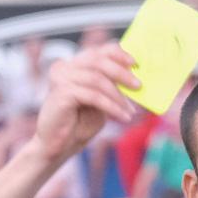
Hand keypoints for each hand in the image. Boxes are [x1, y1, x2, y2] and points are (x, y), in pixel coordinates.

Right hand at [36, 45, 140, 160]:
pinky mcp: (61, 93)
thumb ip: (110, 87)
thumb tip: (134, 79)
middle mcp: (64, 68)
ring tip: (130, 111)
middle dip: (121, 73)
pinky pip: (93, 96)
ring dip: (118, 96)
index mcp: (73, 66)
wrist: (58, 146)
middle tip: (138, 86)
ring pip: (97, 79)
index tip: (135, 64)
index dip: (118, 54)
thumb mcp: (100, 101)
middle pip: (97, 60)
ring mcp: (60, 78)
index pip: (97, 51)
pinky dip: (112, 107)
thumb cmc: (79, 125)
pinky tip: (123, 117)